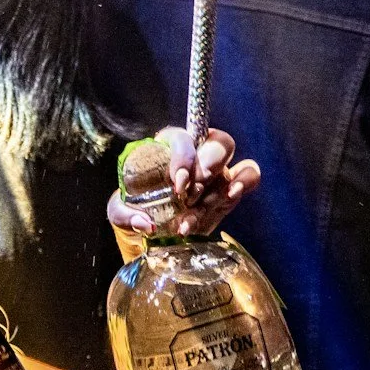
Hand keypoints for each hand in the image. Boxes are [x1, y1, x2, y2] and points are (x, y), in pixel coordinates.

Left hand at [107, 125, 260, 260]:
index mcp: (169, 148)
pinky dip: (244, 183)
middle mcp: (198, 154)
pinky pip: (249, 176)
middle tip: (189, 196)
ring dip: (221, 186)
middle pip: (218, 143)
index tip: (177, 183)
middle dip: (206, 169)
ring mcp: (217, 172)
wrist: (155, 231)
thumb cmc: (137, 210)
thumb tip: (145, 223)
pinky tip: (228, 198)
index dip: (184, 157)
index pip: (183, 138)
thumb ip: (125, 215)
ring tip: (200, 208)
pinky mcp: (230, 190)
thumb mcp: (120, 212)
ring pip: (234, 162)